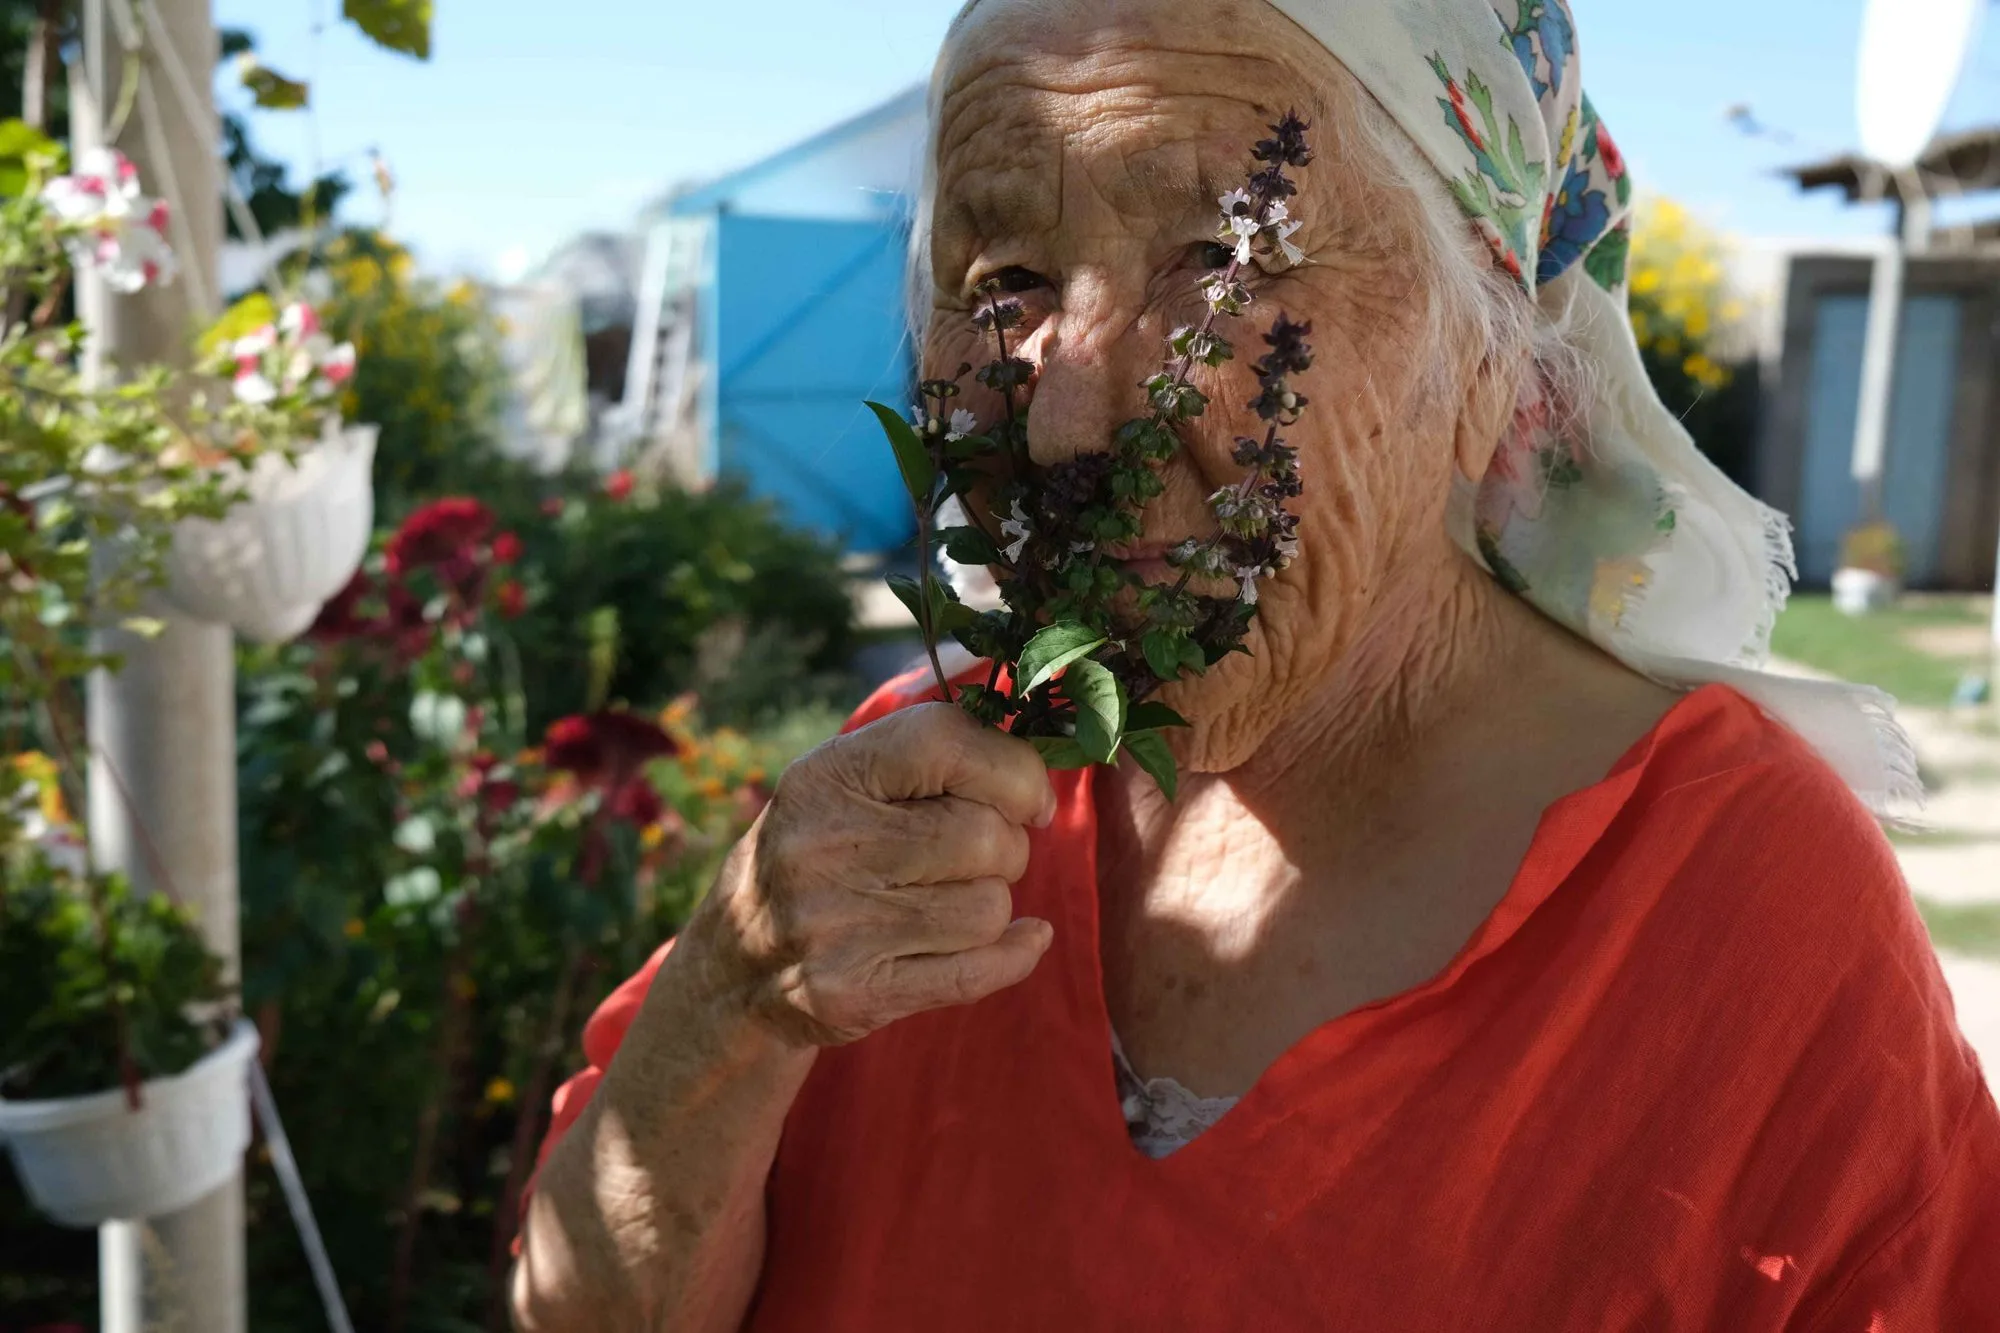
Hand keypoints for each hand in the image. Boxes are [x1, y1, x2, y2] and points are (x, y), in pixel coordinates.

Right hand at [686, 703, 1058, 1047]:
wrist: (734, 965)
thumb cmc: (821, 851)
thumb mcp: (846, 780)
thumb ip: (932, 752)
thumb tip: (1040, 764)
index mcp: (825, 777)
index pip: (947, 743)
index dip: (1015, 770)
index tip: (1028, 797)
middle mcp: (823, 847)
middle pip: (986, 837)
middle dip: (1006, 847)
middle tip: (977, 856)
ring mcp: (834, 927)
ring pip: (989, 908)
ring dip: (990, 904)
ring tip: (950, 899)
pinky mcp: (852, 994)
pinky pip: (978, 971)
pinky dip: (1014, 954)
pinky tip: (1021, 940)